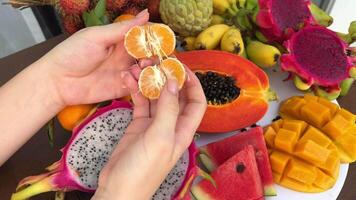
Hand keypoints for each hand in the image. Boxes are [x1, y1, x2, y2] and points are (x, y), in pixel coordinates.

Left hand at [38, 10, 148, 106]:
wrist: (57, 81)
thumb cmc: (73, 54)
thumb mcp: (97, 36)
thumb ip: (123, 28)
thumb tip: (145, 14)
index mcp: (120, 40)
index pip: (144, 36)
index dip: (155, 37)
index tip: (163, 39)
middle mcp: (125, 56)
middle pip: (150, 54)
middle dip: (154, 55)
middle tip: (149, 57)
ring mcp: (125, 72)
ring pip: (148, 71)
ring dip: (149, 69)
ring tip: (140, 68)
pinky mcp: (123, 88)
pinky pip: (139, 86)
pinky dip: (141, 83)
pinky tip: (132, 79)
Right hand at [92, 63, 206, 199]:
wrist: (118, 188)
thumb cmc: (143, 170)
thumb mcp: (159, 138)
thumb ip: (168, 109)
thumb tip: (173, 82)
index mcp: (183, 130)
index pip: (196, 102)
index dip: (193, 84)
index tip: (181, 67)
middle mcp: (171, 125)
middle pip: (174, 95)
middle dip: (166, 77)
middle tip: (154, 60)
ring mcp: (154, 124)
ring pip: (155, 96)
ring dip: (148, 80)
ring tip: (137, 65)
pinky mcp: (138, 124)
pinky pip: (140, 102)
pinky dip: (135, 90)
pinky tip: (127, 78)